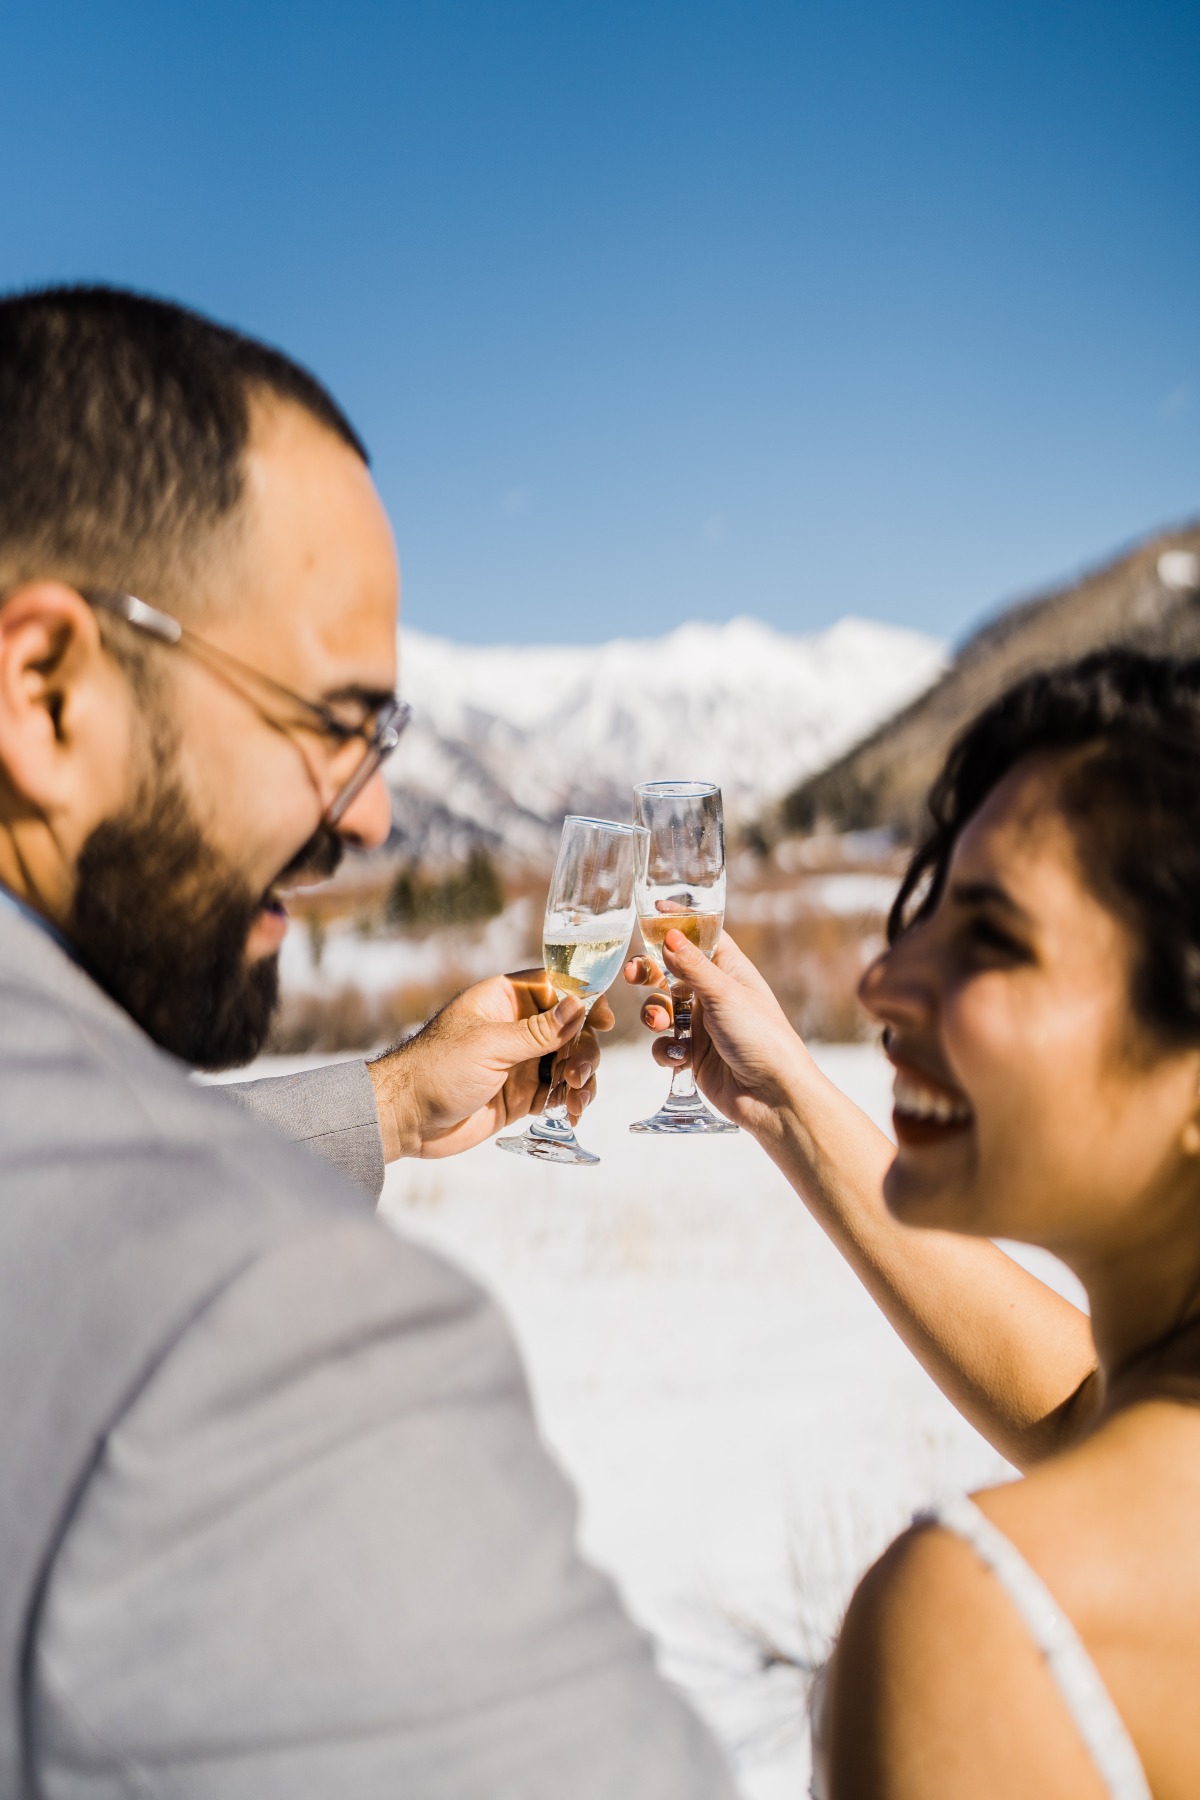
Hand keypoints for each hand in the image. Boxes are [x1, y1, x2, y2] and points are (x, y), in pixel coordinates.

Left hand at [368, 971, 613, 1159]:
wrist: (405, 1119)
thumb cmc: (437, 1070)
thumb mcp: (490, 1046)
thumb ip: (538, 1031)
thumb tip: (579, 1005)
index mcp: (504, 1000)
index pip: (556, 987)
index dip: (584, 1000)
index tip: (604, 1021)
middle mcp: (515, 1027)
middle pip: (570, 1029)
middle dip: (583, 1050)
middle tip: (578, 1074)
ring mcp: (520, 1061)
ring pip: (569, 1061)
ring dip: (581, 1077)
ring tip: (576, 1099)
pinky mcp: (521, 1094)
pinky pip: (558, 1091)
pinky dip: (570, 1099)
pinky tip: (571, 1111)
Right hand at [623, 929, 809, 1137]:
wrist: (772, 1097)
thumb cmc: (761, 1037)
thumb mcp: (724, 995)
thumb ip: (691, 965)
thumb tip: (667, 933)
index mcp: (729, 971)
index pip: (702, 936)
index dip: (679, 922)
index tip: (652, 910)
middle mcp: (714, 995)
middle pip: (671, 972)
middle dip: (649, 972)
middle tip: (632, 974)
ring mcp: (702, 1026)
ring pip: (662, 1008)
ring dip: (653, 1014)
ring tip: (659, 1023)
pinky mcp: (693, 1055)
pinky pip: (665, 1044)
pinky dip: (665, 1049)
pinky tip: (678, 1057)